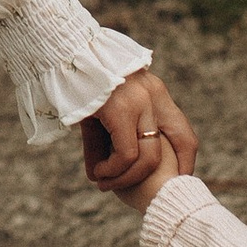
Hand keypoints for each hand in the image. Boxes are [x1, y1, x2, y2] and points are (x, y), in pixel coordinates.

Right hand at [80, 68, 197, 216]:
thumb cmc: (78, 83)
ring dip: (126, 179)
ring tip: (105, 182)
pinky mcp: (120, 109)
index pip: (183, 132)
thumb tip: (100, 176)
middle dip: (169, 174)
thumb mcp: (103, 112)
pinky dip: (113, 171)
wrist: (61, 52)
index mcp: (154, 93)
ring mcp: (139, 101)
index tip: (173, 181)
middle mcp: (154, 94)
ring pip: (148, 158)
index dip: (184, 161)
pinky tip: (98, 173)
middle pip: (183, 142)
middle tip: (144, 193)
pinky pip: (127, 154)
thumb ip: (109, 140)